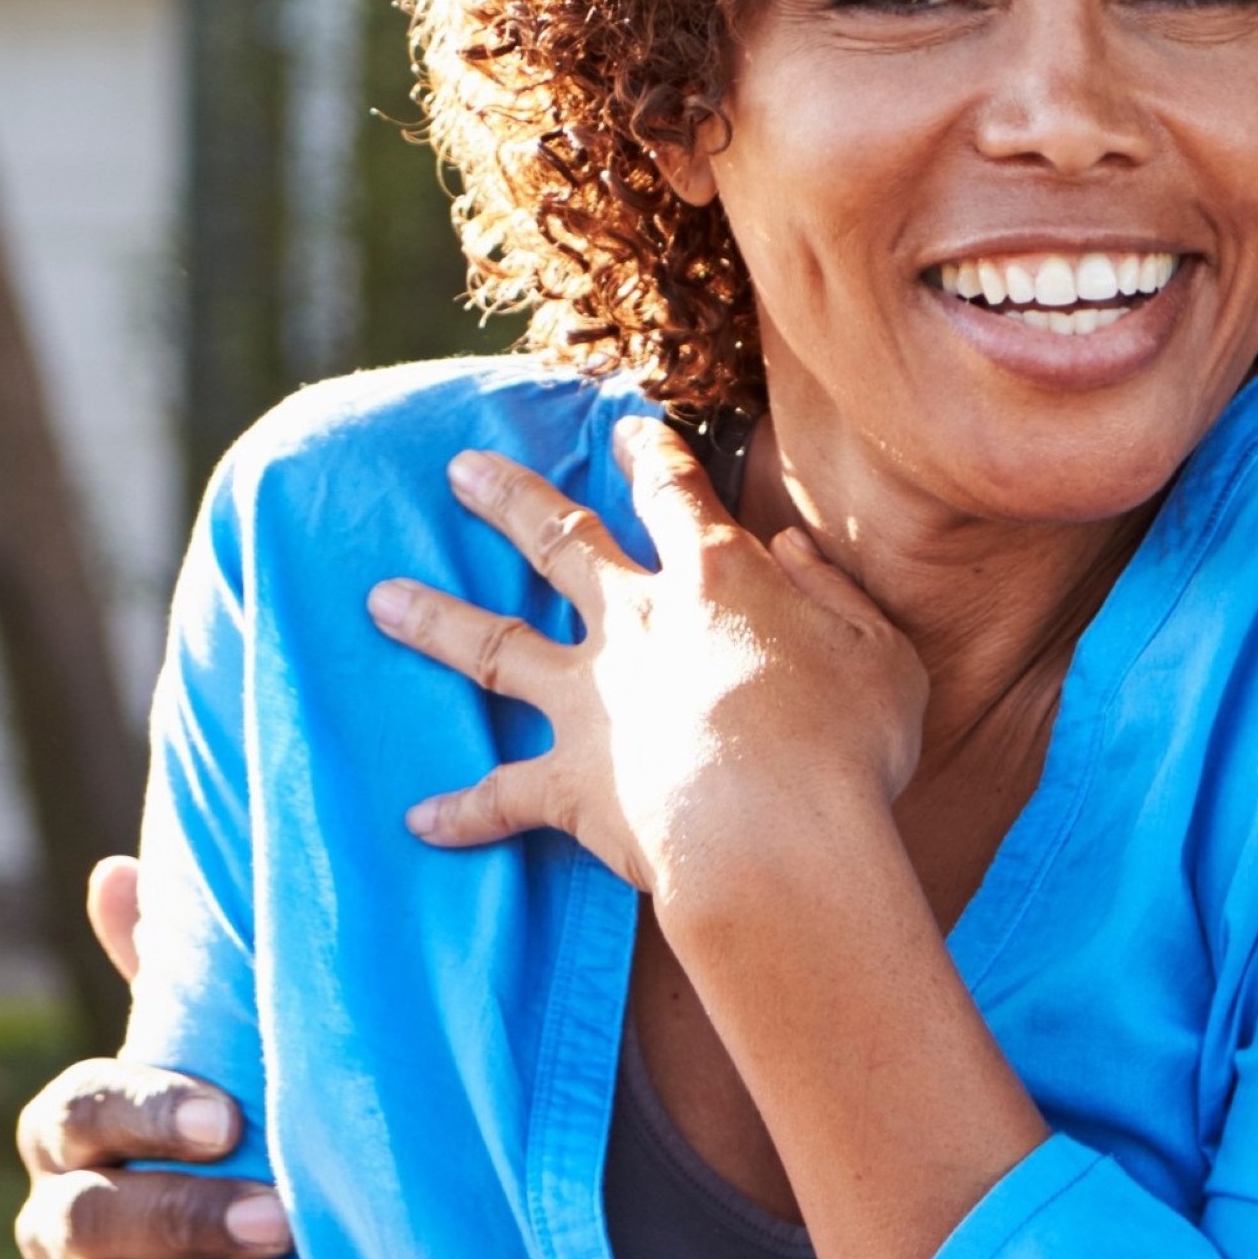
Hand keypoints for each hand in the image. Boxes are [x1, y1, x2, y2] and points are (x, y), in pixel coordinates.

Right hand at [15, 861, 280, 1258]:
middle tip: (278, 1223)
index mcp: (86, 1129)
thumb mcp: (228, 1055)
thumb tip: (116, 870)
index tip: (230, 1119)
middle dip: (180, 1218)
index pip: (83, 1111)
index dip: (147, 1113)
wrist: (279, 1255)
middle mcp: (65, 1214)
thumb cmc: (247, 1130)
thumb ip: (180, 979)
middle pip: (86, 1216)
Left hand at [369, 422, 926, 913]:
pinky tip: (419, 820)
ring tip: (378, 597)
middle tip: (459, 468)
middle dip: (508, 499)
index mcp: (719, 579)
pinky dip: (461, 810)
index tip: (627, 425)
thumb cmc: (847, 740)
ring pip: (493, 645)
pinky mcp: (569, 783)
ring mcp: (591, 702)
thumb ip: (834, 594)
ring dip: (433, 617)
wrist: (774, 833)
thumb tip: (793, 552)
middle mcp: (636, 624)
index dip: (653, 453)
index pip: (676, 494)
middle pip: (559, 542)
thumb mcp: (879, 651)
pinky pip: (502, 795)